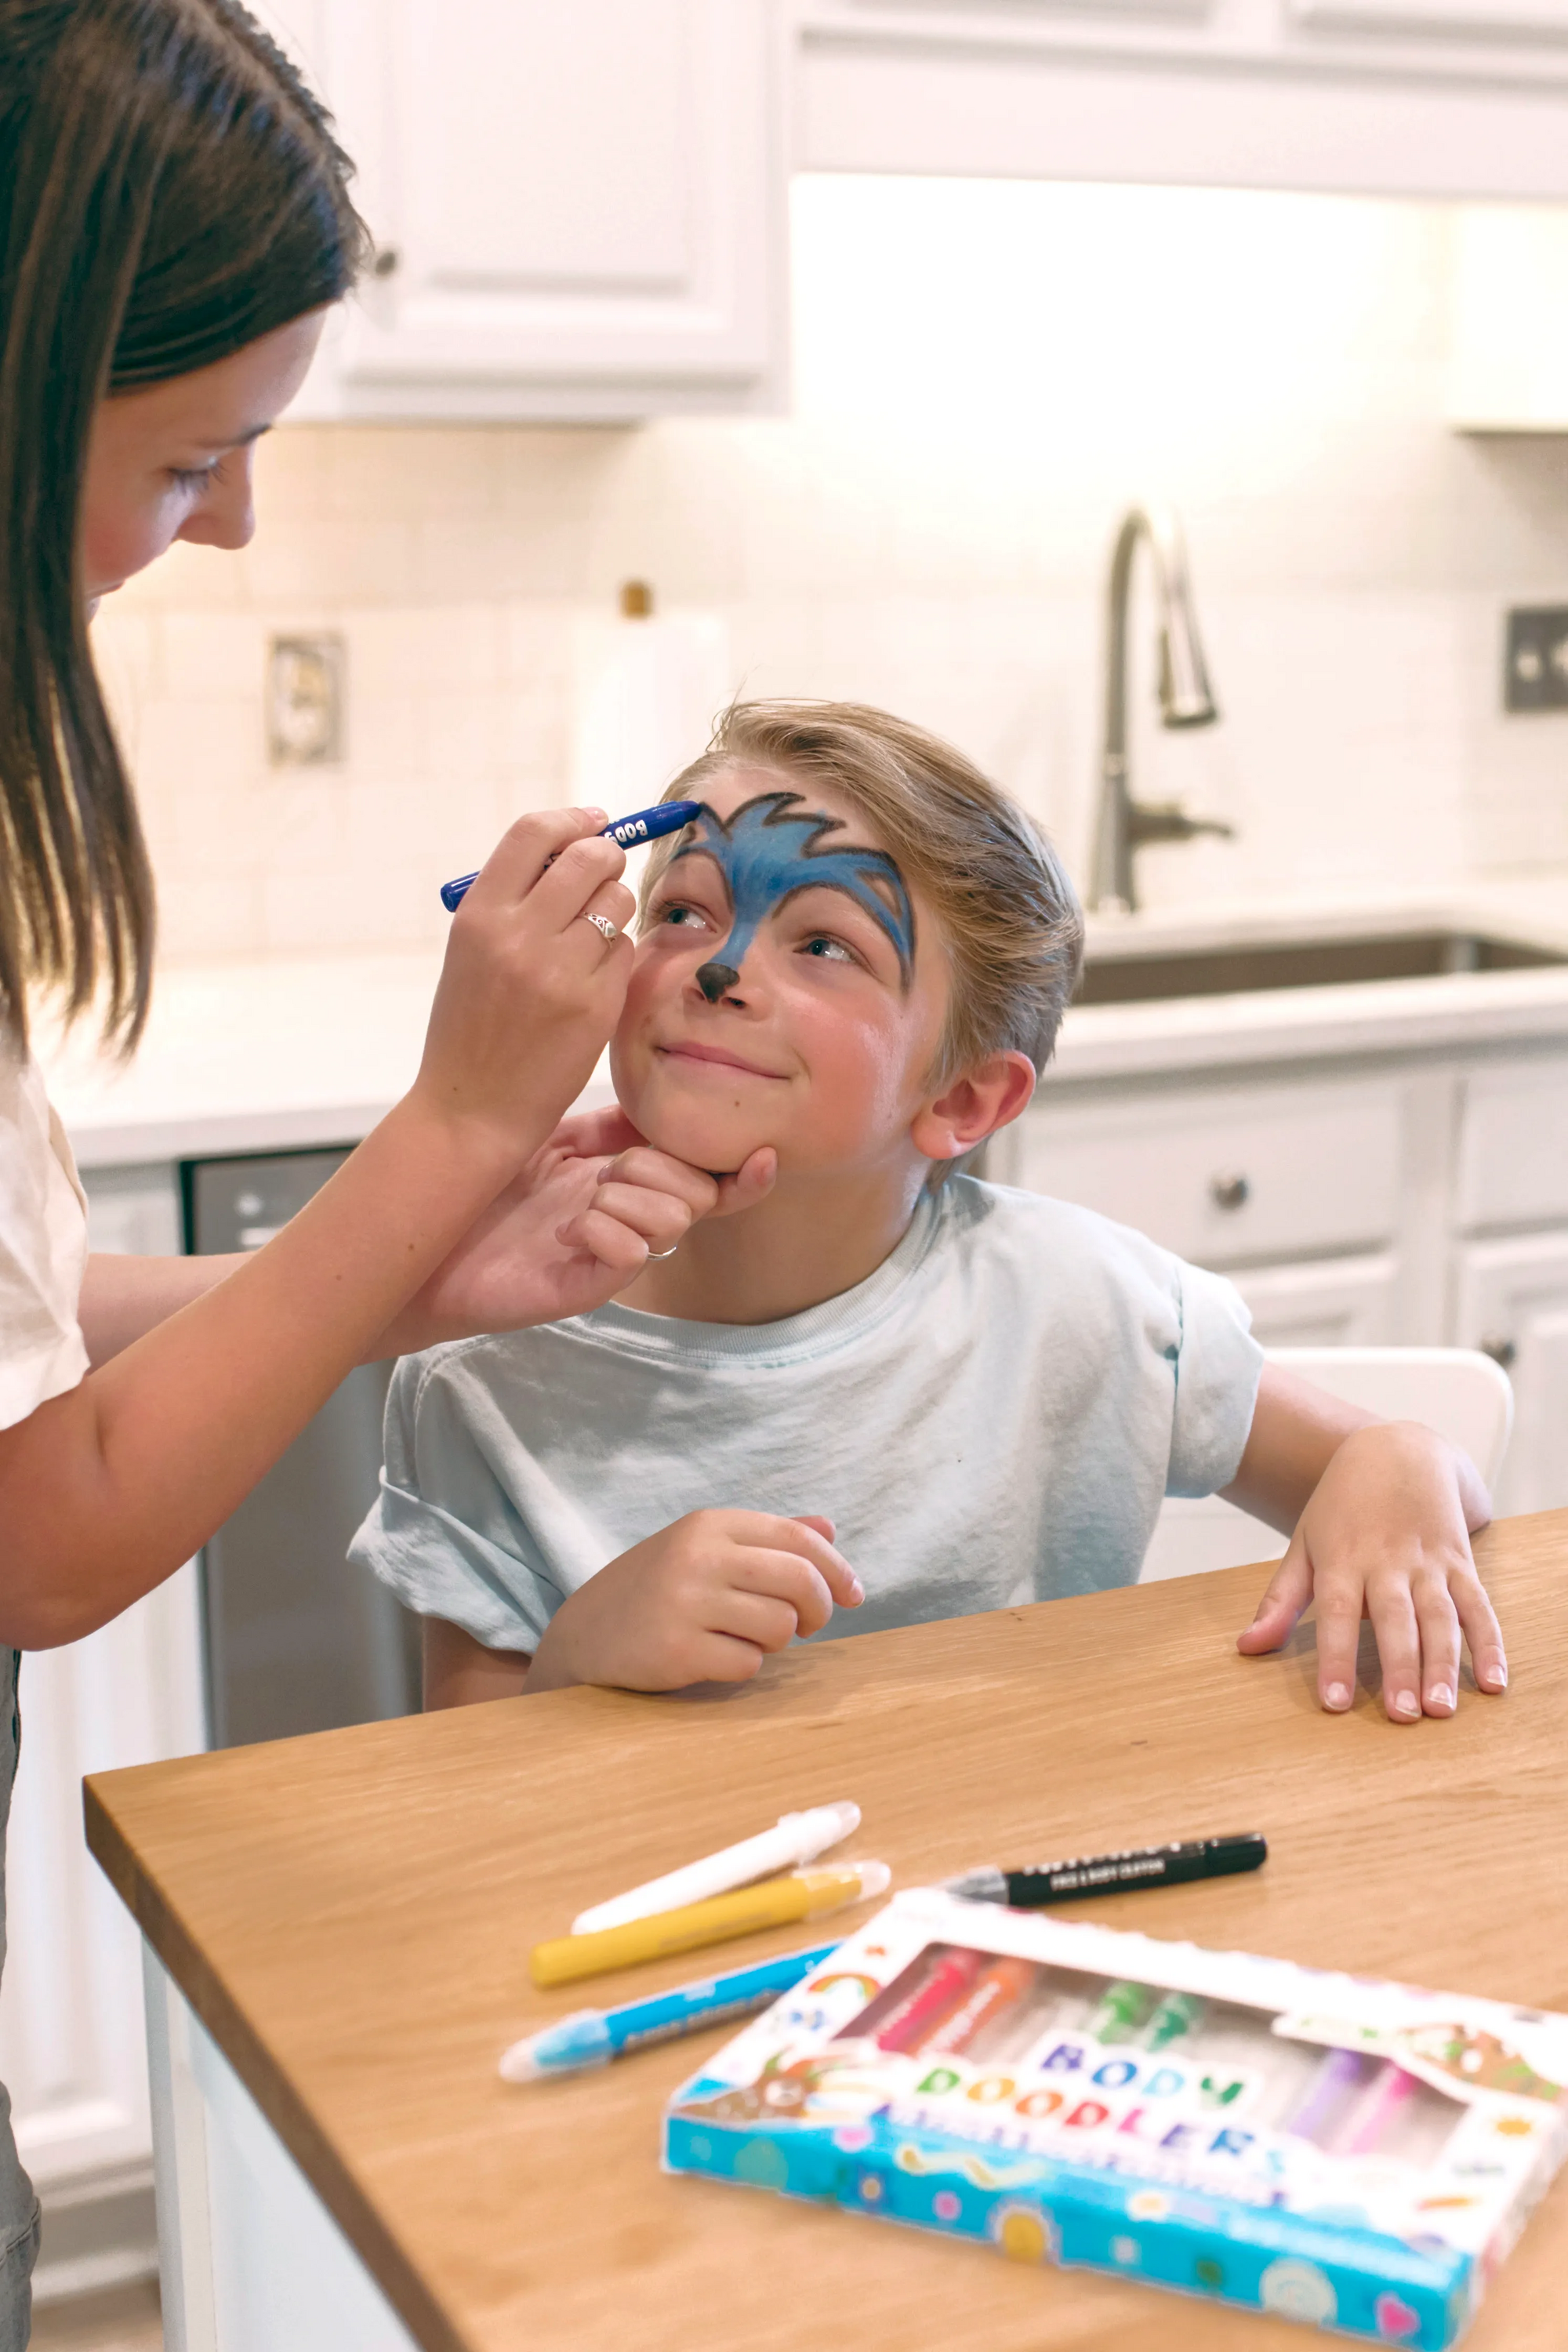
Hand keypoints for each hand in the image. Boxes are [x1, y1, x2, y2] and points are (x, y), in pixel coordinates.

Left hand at [381, 1108, 775, 1348]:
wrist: (425, 1240)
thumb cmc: (485, 1188)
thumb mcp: (555, 1138)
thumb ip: (611, 1124)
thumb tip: (660, 1096)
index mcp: (632, 1189)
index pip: (711, 1183)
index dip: (742, 1172)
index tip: (762, 1148)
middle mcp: (633, 1226)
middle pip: (701, 1195)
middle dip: (661, 1168)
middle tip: (606, 1170)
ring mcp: (615, 1258)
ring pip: (674, 1221)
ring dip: (631, 1197)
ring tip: (581, 1199)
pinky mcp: (590, 1288)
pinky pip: (633, 1254)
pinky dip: (605, 1230)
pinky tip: (566, 1230)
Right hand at [409, 808, 635, 1165]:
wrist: (471, 1109)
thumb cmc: (471, 1028)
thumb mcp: (471, 952)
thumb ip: (513, 901)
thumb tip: (573, 846)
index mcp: (479, 915)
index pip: (533, 833)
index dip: (571, 819)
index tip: (593, 821)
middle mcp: (518, 935)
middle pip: (589, 857)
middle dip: (606, 858)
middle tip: (604, 875)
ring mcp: (560, 970)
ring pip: (618, 901)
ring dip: (615, 909)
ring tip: (590, 939)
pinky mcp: (595, 1004)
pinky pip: (626, 951)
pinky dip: (616, 956)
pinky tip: (592, 980)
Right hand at [527, 1510, 862, 1692]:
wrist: (584, 1636)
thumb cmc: (656, 1589)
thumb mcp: (703, 1548)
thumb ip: (766, 1538)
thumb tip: (830, 1528)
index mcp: (709, 1524)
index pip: (797, 1537)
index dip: (835, 1567)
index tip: (852, 1594)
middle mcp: (699, 1556)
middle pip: (799, 1580)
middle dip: (818, 1609)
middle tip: (807, 1625)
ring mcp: (686, 1603)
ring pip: (780, 1625)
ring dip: (776, 1640)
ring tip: (746, 1637)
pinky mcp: (677, 1650)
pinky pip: (749, 1663)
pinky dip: (744, 1666)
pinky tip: (717, 1657)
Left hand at [1236, 1422, 1505, 1721]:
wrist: (1399, 1451)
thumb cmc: (1342, 1507)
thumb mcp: (1304, 1544)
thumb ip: (1279, 1601)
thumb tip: (1246, 1648)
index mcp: (1343, 1560)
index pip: (1336, 1614)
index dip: (1335, 1659)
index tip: (1334, 1703)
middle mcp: (1388, 1562)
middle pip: (1395, 1619)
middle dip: (1400, 1668)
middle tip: (1403, 1715)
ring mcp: (1430, 1562)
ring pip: (1441, 1617)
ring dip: (1444, 1665)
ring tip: (1441, 1710)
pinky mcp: (1462, 1562)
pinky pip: (1479, 1606)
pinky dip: (1490, 1644)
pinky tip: (1493, 1682)